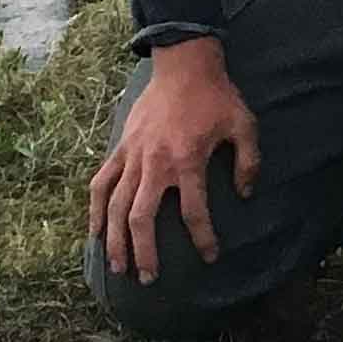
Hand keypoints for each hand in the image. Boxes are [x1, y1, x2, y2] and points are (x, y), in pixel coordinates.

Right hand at [88, 36, 259, 286]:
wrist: (184, 63)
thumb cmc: (217, 96)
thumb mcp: (243, 124)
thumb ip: (248, 161)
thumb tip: (245, 195)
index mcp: (188, 160)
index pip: (194, 212)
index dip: (203, 238)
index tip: (209, 256)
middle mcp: (156, 163)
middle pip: (142, 218)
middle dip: (144, 252)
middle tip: (148, 278)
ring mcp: (134, 156)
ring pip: (116, 206)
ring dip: (115, 239)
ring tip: (117, 267)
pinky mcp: (121, 148)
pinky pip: (102, 183)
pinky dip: (95, 209)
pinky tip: (94, 232)